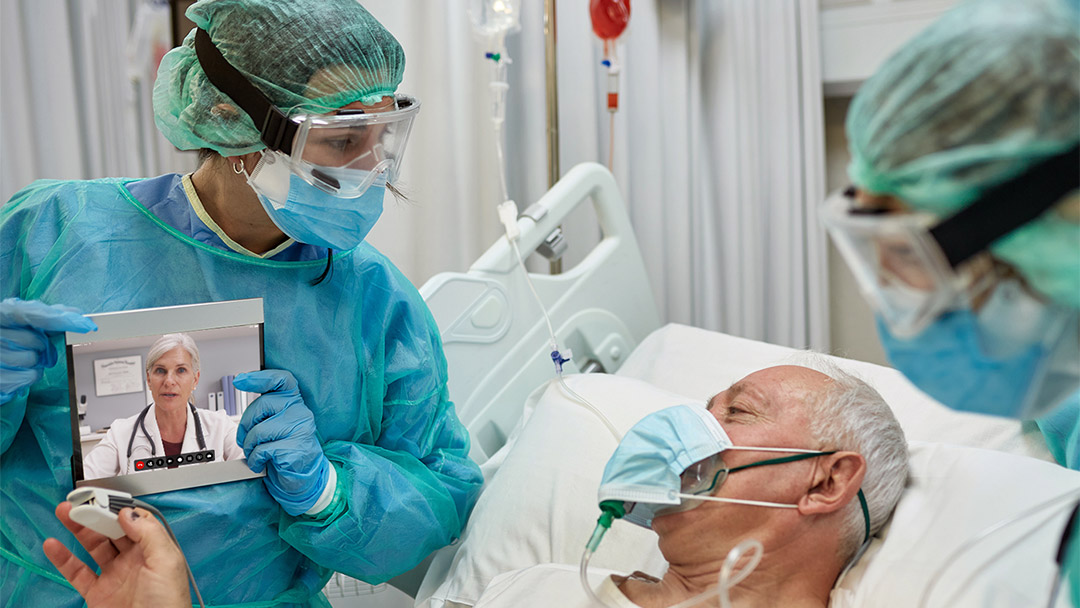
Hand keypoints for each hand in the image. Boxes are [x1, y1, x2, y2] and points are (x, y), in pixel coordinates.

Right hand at [1, 298, 95, 402]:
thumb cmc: (9, 333)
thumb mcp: (24, 319)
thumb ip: (49, 314)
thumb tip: (77, 313)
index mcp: (2, 314)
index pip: (36, 314)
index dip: (63, 320)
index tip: (87, 326)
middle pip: (36, 341)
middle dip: (42, 345)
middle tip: (34, 345)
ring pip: (33, 360)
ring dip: (36, 360)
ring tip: (22, 356)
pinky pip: (30, 376)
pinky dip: (31, 374)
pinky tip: (19, 368)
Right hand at [43, 502, 189, 607]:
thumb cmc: (168, 604)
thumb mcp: (167, 561)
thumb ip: (149, 533)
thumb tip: (128, 513)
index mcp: (154, 549)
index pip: (135, 520)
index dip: (118, 507)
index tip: (102, 497)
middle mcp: (134, 560)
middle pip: (111, 530)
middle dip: (95, 514)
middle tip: (79, 502)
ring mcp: (115, 575)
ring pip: (93, 546)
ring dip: (78, 529)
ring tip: (65, 513)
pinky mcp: (98, 593)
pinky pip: (77, 572)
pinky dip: (63, 559)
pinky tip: (54, 545)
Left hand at [234, 369, 330, 515]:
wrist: (305, 477)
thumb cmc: (286, 447)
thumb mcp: (278, 423)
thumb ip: (266, 408)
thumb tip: (242, 385)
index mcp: (294, 402)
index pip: (280, 380)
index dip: (259, 378)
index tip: (240, 381)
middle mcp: (300, 412)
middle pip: (261, 405)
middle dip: (245, 424)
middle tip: (245, 439)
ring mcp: (300, 429)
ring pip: (259, 430)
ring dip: (250, 446)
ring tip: (255, 454)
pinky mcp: (294, 448)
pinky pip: (262, 450)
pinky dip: (255, 459)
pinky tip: (260, 463)